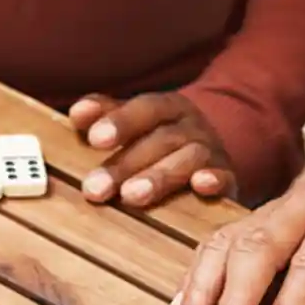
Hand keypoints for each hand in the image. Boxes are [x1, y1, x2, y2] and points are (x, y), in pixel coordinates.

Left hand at [70, 92, 234, 207]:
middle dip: (126, 164)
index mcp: (167, 108)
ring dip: (159, 176)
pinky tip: (201, 186)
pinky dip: (215, 180)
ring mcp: (211, 152)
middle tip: (95, 189)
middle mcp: (191, 126)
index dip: (121, 121)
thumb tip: (77, 113)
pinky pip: (225, 177)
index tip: (94, 138)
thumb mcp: (137, 122)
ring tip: (131, 196)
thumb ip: (107, 114)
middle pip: (161, 139)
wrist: (213, 154)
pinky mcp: (227, 179)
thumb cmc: (161, 141)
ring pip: (189, 158)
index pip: (145, 109)